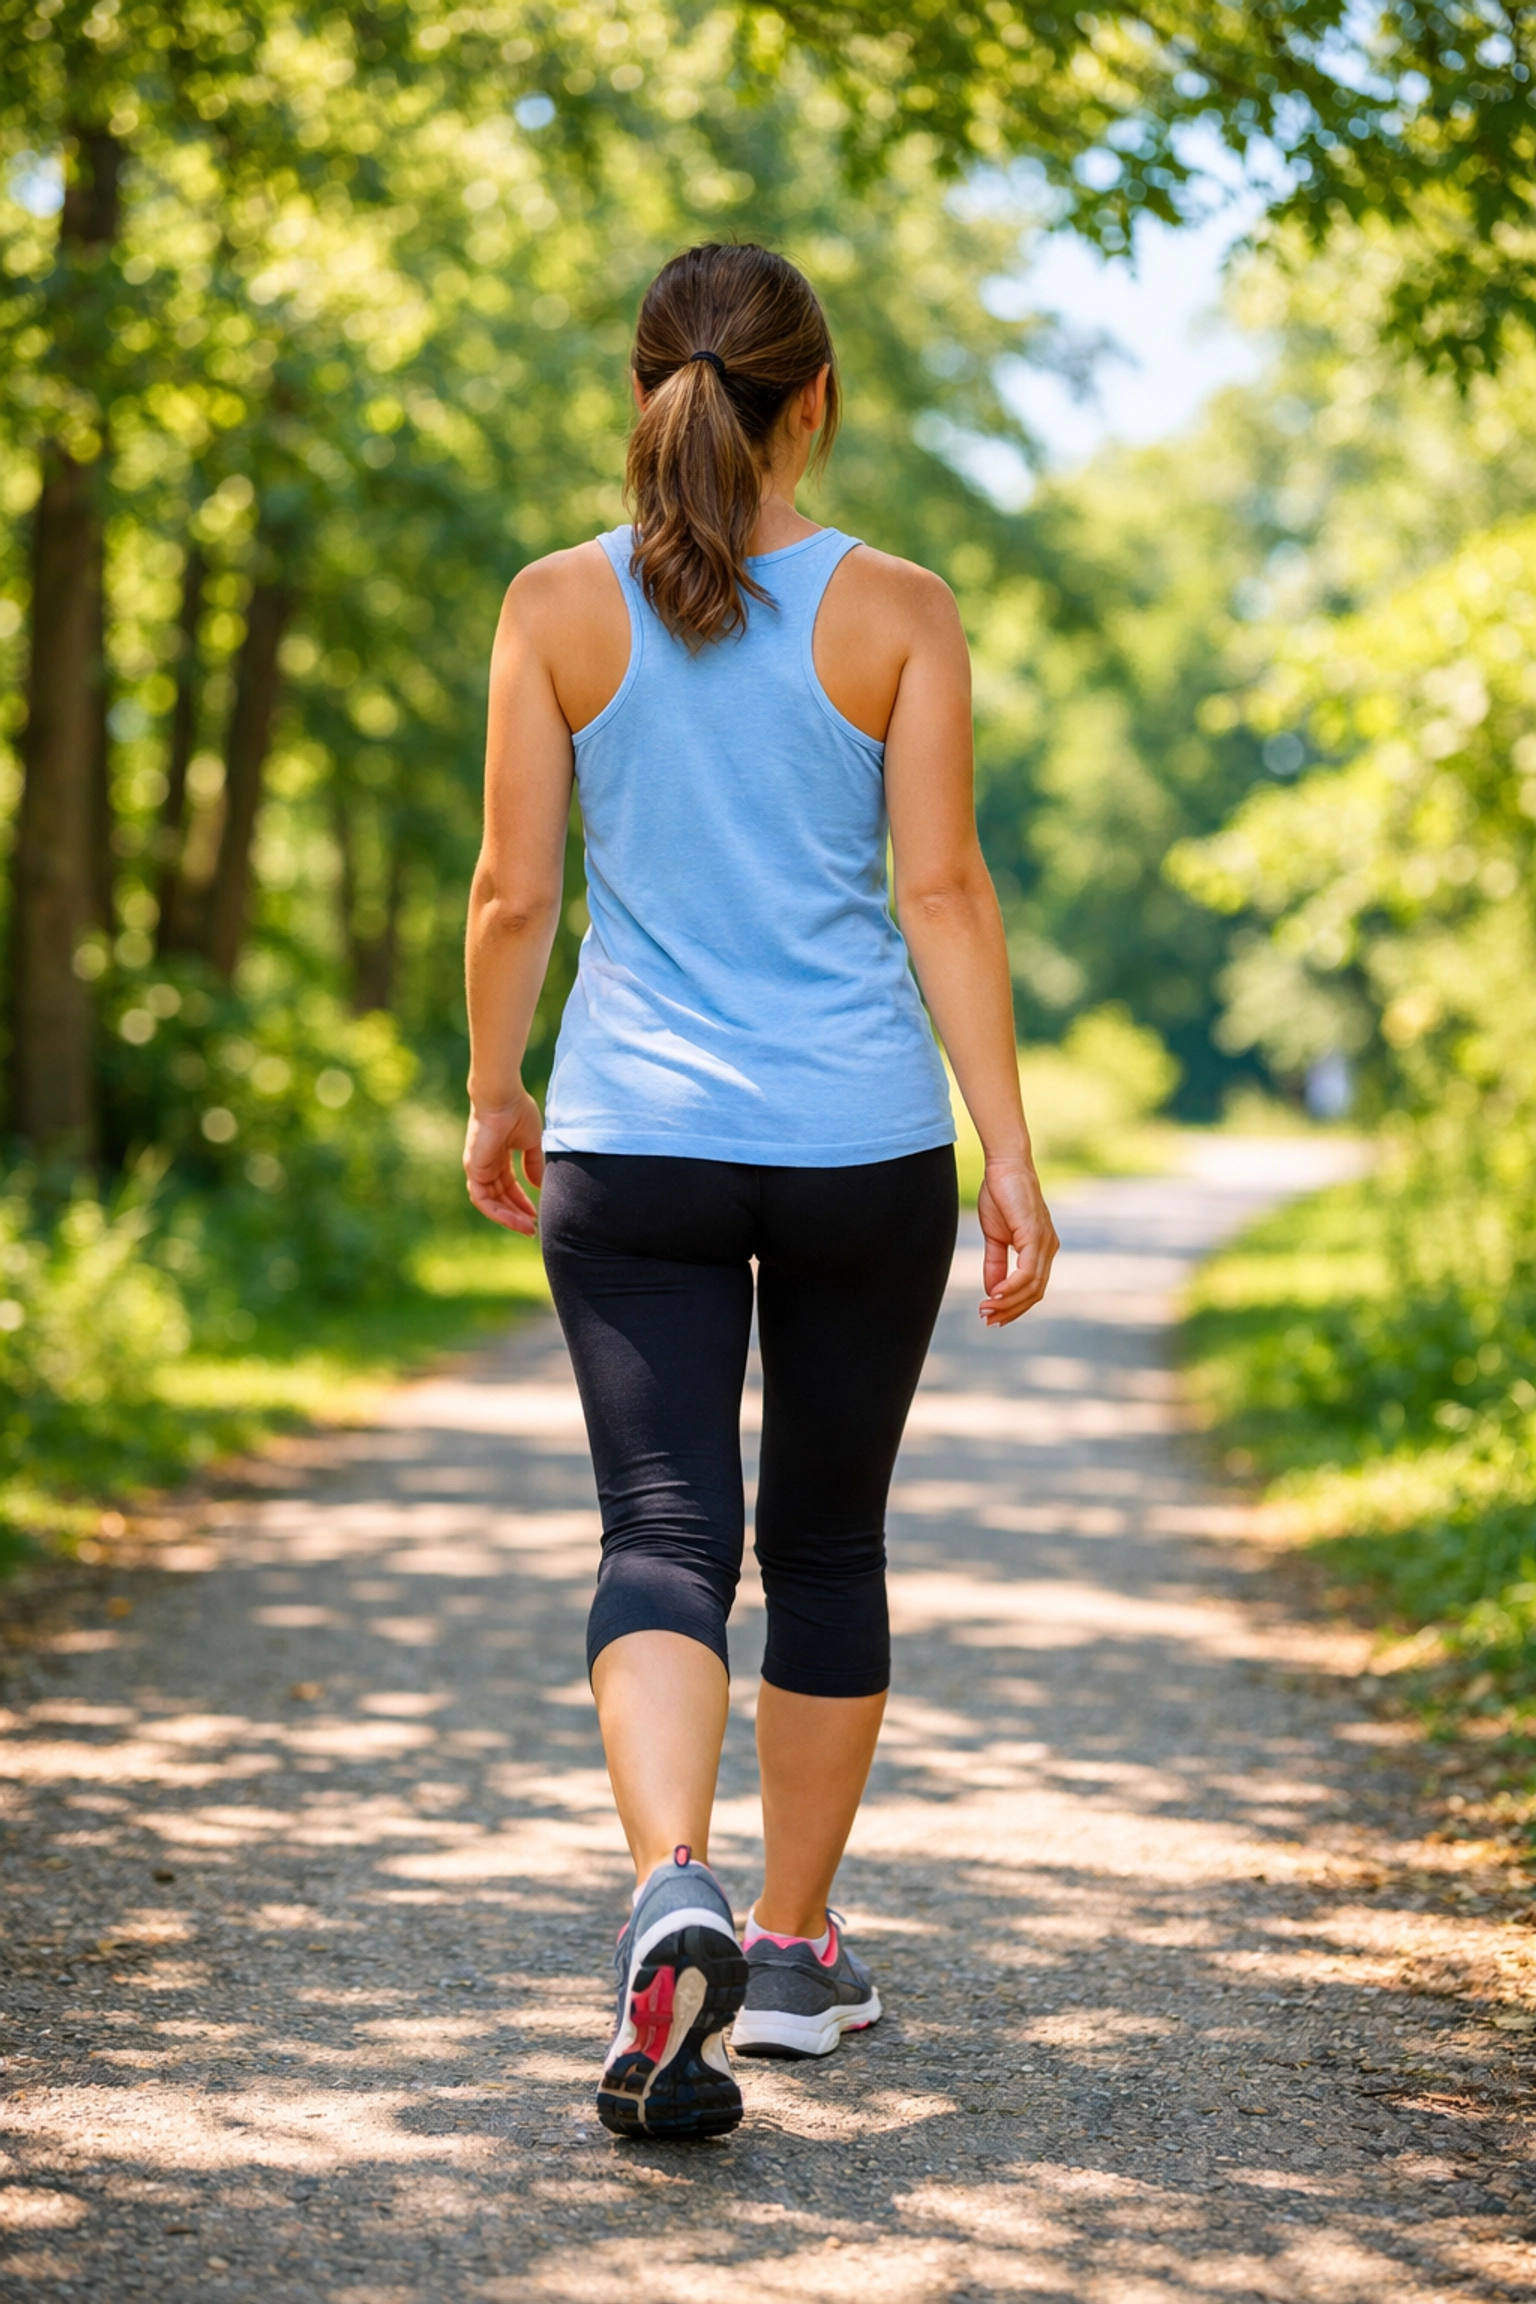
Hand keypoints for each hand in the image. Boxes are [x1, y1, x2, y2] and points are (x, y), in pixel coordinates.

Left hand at [463, 1088, 544, 1233]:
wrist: (502, 1097)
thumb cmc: (517, 1111)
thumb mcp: (531, 1143)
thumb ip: (533, 1164)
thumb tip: (539, 1186)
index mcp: (497, 1156)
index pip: (508, 1186)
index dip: (522, 1202)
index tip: (536, 1215)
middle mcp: (485, 1165)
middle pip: (500, 1198)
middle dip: (516, 1214)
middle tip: (533, 1229)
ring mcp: (477, 1168)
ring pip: (490, 1203)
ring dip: (508, 1218)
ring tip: (528, 1228)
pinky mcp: (473, 1170)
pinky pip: (483, 1201)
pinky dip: (498, 1213)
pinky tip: (516, 1219)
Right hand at [976, 1156, 1057, 1327]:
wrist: (1004, 1166)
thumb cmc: (1001, 1196)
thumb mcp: (995, 1236)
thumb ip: (995, 1264)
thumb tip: (992, 1292)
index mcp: (1041, 1249)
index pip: (1033, 1288)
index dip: (1013, 1306)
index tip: (991, 1315)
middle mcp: (1048, 1248)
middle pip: (1035, 1293)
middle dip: (1011, 1310)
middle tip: (987, 1320)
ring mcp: (1044, 1242)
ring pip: (1033, 1286)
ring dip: (1008, 1303)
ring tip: (986, 1310)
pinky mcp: (1035, 1235)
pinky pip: (1027, 1271)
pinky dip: (1012, 1286)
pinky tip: (995, 1294)